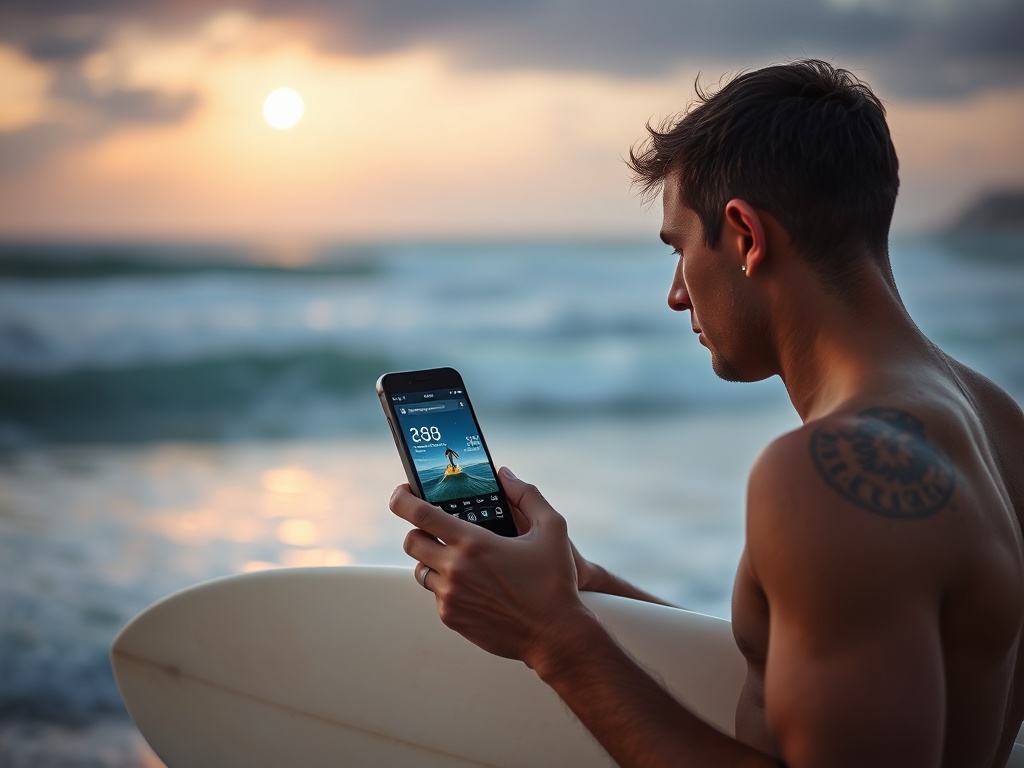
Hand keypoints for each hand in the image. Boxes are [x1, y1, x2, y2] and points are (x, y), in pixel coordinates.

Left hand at [389, 467, 594, 667]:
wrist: (554, 635)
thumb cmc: (554, 581)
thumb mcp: (552, 528)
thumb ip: (527, 495)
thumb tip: (505, 475)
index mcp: (474, 542)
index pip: (420, 514)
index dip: (403, 499)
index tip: (403, 493)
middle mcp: (455, 568)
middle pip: (411, 541)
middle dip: (419, 530)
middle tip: (437, 529)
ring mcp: (450, 596)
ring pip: (420, 569)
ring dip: (433, 559)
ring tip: (460, 559)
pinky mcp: (450, 617)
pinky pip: (436, 594)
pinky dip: (447, 585)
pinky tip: (473, 585)